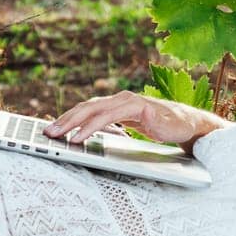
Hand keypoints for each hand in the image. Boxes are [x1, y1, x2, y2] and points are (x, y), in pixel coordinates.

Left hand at [44, 91, 222, 150]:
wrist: (188, 125)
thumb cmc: (161, 127)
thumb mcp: (133, 128)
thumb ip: (115, 127)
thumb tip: (91, 137)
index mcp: (118, 103)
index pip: (88, 109)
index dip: (68, 117)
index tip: (51, 129)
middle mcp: (121, 99)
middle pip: (86, 107)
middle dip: (64, 119)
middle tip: (47, 132)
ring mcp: (130, 101)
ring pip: (94, 110)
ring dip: (73, 123)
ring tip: (58, 135)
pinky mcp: (139, 107)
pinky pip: (110, 117)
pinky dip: (91, 127)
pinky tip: (80, 136)